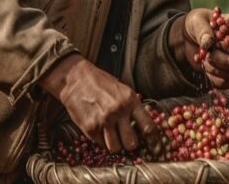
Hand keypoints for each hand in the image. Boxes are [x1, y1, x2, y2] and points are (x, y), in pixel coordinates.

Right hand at [38, 54, 160, 153]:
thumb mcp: (123, 90)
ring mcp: (103, 120)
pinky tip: (100, 129)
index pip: (148, 127)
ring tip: (112, 135)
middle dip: (130, 144)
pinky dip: (101, 140)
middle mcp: (118, 111)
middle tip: (127, 139)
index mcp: (131, 100)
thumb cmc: (101, 84)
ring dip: (115, 144)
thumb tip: (143, 127)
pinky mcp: (90, 127)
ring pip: (115, 148)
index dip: (152, 139)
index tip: (151, 144)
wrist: (76, 79)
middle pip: (132, 143)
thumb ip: (133, 107)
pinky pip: (100, 144)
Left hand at [171, 8, 228, 87]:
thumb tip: (209, 43)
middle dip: (222, 60)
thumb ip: (202, 30)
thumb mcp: (196, 20)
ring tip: (205, 59)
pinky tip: (206, 67)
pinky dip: (214, 78)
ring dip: (217, 70)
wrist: (189, 37)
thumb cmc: (197, 24)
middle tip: (209, 53)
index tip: (222, 44)